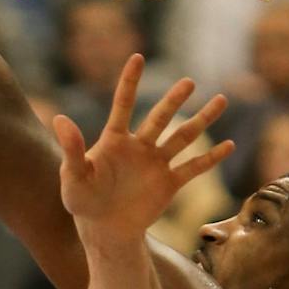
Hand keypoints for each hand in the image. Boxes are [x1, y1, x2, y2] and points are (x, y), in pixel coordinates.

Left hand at [54, 56, 231, 238]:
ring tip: (221, 100)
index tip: (137, 57)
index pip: (123, 104)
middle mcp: (139, 147)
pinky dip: (211, 158)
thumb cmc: (82, 202)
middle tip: (189, 82)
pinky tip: (229, 145)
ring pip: (183, 137)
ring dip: (202, 120)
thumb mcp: (72, 176)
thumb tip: (59, 119)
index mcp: (115, 140)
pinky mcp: (169, 184)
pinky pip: (193, 168)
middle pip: (160, 117)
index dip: (130, 82)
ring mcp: (156, 164)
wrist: (104, 231)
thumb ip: (71, 148)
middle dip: (174, 100)